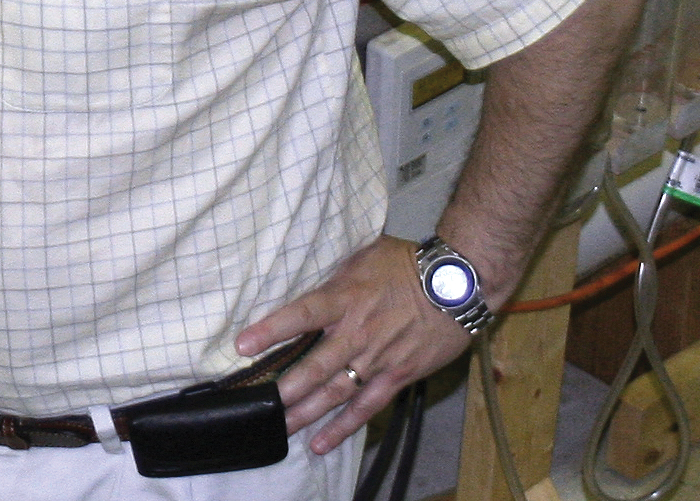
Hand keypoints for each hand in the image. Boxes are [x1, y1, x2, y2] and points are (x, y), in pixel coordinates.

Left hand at [235, 235, 472, 454]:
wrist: (456, 284)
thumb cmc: (407, 264)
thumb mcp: (363, 258)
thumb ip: (335, 279)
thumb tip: (310, 287)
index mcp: (345, 297)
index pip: (301, 314)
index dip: (271, 330)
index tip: (243, 345)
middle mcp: (358, 331)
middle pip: (316, 364)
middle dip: (287, 387)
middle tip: (260, 404)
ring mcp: (377, 358)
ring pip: (336, 392)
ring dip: (307, 411)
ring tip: (281, 426)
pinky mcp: (397, 376)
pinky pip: (366, 407)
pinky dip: (343, 427)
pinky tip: (321, 442)